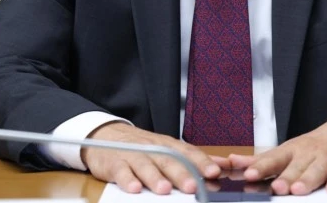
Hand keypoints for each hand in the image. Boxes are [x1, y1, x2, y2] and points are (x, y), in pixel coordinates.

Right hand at [81, 122, 229, 193]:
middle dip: (181, 173)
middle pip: (168, 160)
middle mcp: (152, 148)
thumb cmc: (141, 147)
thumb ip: (190, 159)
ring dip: (155, 177)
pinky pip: (121, 171)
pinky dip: (127, 179)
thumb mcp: (165, 149)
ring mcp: (133, 154)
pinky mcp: (114, 162)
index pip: (187, 152)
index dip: (201, 162)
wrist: (105, 136)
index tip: (214, 172)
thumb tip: (221, 166)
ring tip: (164, 189)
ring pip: (145, 165)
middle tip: (192, 187)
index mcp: (167, 145)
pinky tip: (134, 188)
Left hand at [228, 111, 326, 194]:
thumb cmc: (312, 146)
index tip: (248, 175)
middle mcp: (307, 153)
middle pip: (295, 166)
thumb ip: (261, 160)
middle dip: (285, 177)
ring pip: (317, 169)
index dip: (260, 167)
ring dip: (307, 179)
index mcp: (290, 151)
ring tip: (298, 190)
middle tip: (275, 187)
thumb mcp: (287, 150)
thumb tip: (231, 162)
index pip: (273, 159)